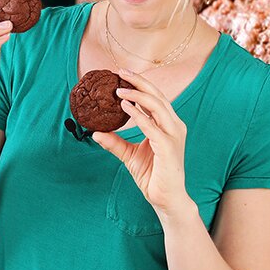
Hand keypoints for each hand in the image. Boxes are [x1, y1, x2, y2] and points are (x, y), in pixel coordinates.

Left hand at [91, 68, 191, 213]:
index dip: (140, 84)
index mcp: (167, 125)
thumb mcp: (129, 155)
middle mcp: (173, 126)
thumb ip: (114, 142)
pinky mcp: (168, 147)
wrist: (165, 198)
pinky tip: (124, 107)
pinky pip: (152, 126)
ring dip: (137, 95)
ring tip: (118, 89)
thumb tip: (95, 133)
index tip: (121, 74)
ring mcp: (173, 136)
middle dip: (139, 82)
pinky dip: (138, 115)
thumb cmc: (152, 175)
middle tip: (120, 71)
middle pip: (157, 96)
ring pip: (157, 106)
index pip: (155, 98)